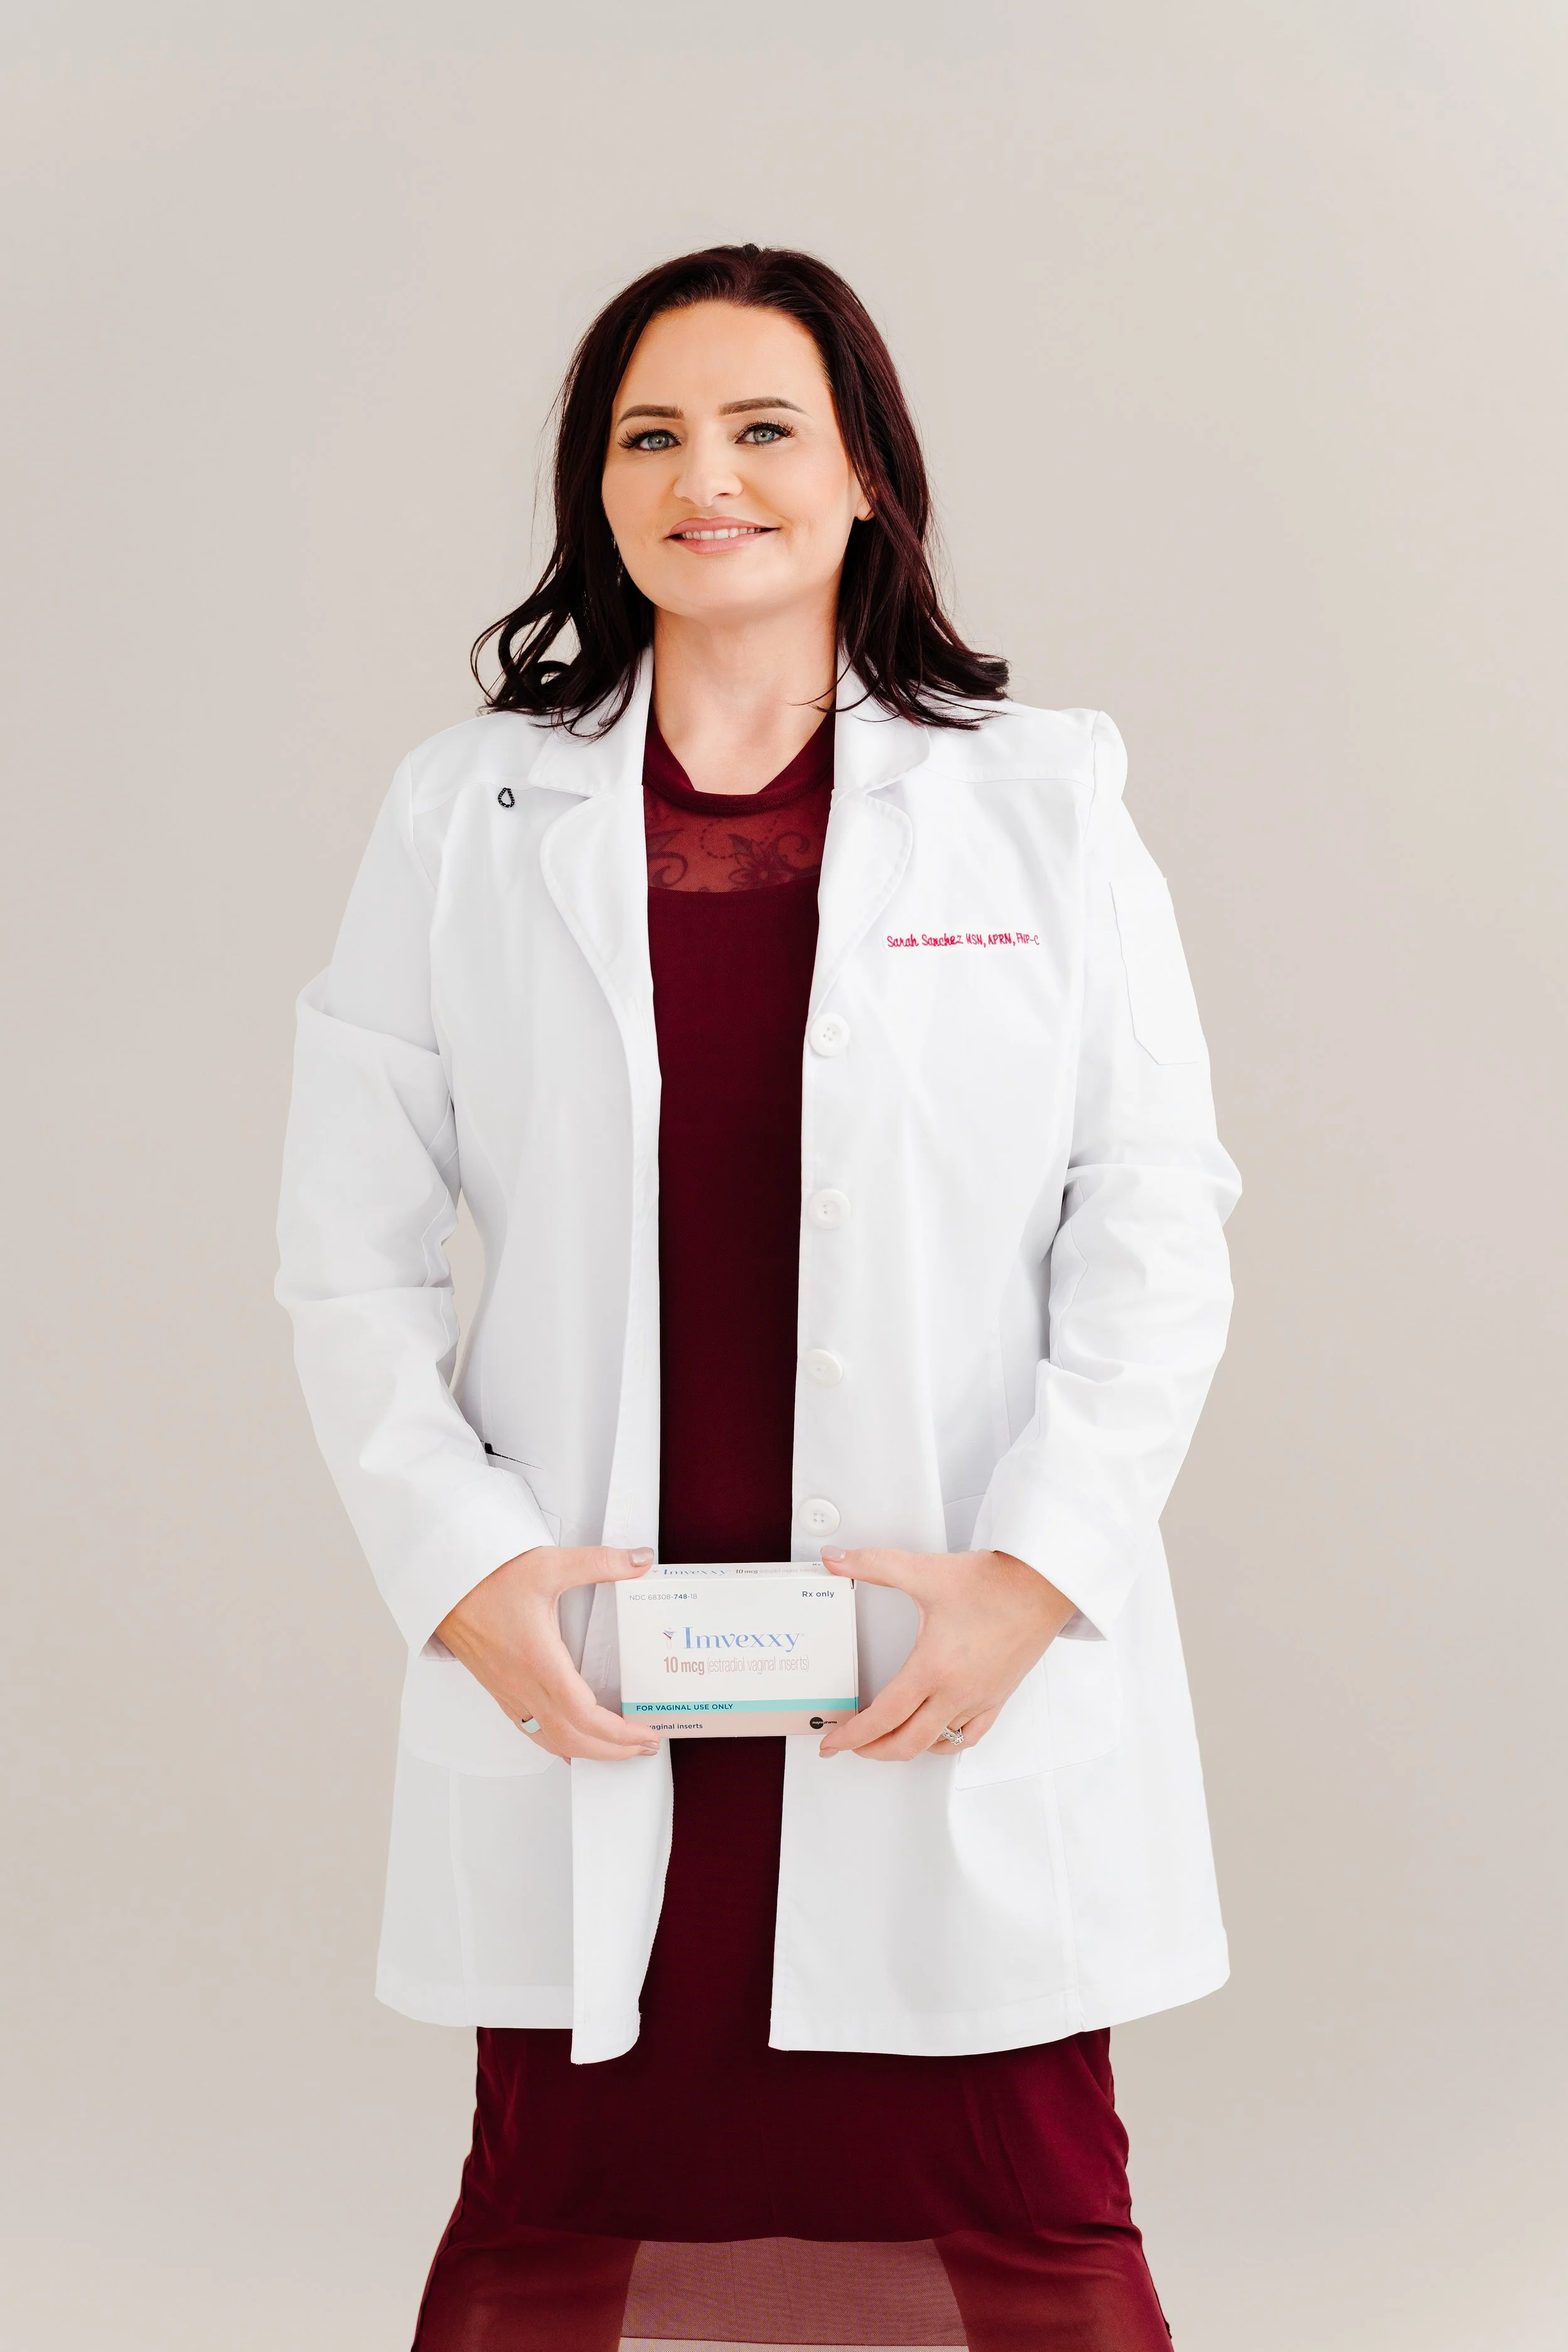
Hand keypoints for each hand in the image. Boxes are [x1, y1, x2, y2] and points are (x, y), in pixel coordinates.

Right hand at [436, 1545, 659, 1761]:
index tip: (644, 1733)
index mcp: (538, 1659)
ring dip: (588, 1752)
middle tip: (645, 1745)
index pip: (582, 1714)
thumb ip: (600, 1562)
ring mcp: (510, 1693)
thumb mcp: (549, 1564)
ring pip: (551, 1741)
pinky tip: (573, 1744)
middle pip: (572, 1738)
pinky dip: (559, 1745)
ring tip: (618, 1750)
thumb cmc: (488, 1578)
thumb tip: (640, 1560)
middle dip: (613, 1750)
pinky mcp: (501, 1692)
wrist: (444, 1584)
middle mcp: (523, 1684)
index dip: (617, 1733)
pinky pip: (532, 1732)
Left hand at [817, 1547, 1076, 1761]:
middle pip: (907, 1743)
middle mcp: (957, 1692)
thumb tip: (836, 1559)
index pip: (883, 1717)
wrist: (1044, 1584)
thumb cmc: (995, 1582)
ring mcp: (980, 1699)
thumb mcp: (925, 1571)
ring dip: (906, 1748)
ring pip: (937, 1744)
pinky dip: (945, 1742)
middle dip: (872, 1750)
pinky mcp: (998, 1697)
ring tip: (885, 1739)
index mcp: (934, 1668)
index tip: (833, 1742)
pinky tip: (935, 1735)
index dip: (852, 1736)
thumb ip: (875, 1565)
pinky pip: (969, 1736)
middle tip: (851, 1744)